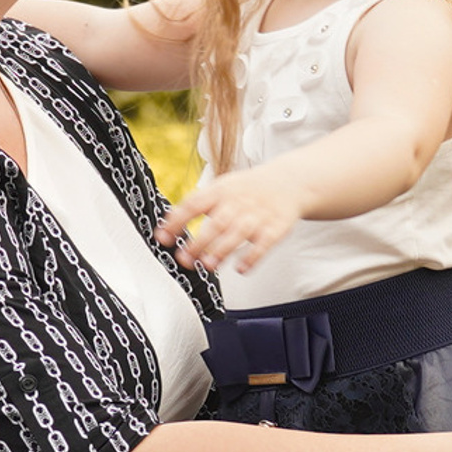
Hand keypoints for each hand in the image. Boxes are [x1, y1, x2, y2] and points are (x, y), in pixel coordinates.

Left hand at [159, 170, 303, 276]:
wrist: (289, 182)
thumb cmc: (246, 191)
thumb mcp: (221, 188)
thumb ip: (196, 205)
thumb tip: (166, 226)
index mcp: (221, 190)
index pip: (194, 204)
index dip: (177, 220)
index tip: (162, 237)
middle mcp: (239, 202)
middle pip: (216, 223)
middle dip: (199, 243)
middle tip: (183, 260)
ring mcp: (258, 215)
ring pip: (238, 234)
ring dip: (221, 251)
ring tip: (208, 266)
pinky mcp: (276, 228)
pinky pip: (264, 244)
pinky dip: (252, 257)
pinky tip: (241, 269)